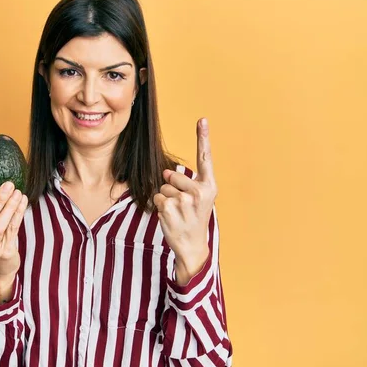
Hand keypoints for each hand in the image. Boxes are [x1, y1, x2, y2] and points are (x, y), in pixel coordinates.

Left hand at [153, 118, 217, 284]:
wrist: (192, 246)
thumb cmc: (194, 219)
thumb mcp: (198, 200)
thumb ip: (186, 183)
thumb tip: (166, 172)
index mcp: (209, 187)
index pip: (205, 158)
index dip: (203, 138)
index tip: (202, 120)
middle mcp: (199, 191)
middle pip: (172, 176)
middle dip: (171, 188)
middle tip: (183, 206)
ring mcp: (184, 201)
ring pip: (163, 188)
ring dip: (165, 200)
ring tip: (178, 213)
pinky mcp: (170, 208)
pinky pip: (157, 198)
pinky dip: (159, 207)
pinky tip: (171, 218)